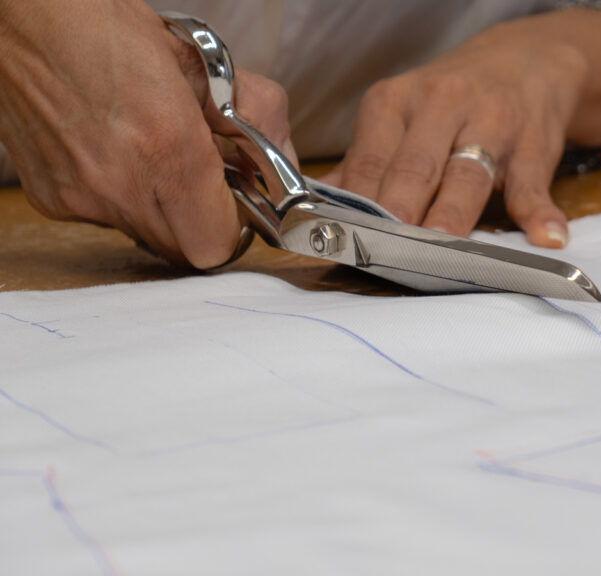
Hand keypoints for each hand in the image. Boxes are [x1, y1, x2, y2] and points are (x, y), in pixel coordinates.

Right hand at [0, 0, 295, 267]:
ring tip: (153, 154)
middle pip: (185, 251)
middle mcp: (119, 183)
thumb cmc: (109, 29)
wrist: (20, 16)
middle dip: (204, 222)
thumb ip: (258, 119)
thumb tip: (288, 165)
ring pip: (147, 236)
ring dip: (163, 207)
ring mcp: (80, 197)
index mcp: (168, 147)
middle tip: (203, 182)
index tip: (238, 201)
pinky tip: (114, 150)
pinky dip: (120, 195)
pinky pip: (106, 219)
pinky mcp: (51, 199)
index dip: (235, 227)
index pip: (218, 244)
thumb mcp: (206, 67)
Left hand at [322, 1, 600, 248]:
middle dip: (400, 214)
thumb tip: (323, 209)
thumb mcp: (400, 116)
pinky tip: (545, 236)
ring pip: (467, 175)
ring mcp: (491, 121)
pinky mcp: (533, 143)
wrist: (523, 62)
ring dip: (455, 215)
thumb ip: (366, 162)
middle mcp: (440, 104)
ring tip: (445, 250)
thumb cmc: (449, 103)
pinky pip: (532, 181)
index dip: (359, 208)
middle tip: (388, 255)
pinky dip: (539, 211)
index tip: (349, 245)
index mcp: (395, 102)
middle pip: (415, 168)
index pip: (370, 162)